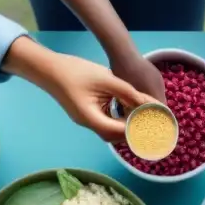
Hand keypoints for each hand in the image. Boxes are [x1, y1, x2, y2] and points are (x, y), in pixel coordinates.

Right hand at [43, 53, 158, 141]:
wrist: (49, 68)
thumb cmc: (76, 71)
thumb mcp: (106, 79)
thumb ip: (129, 93)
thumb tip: (149, 104)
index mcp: (93, 119)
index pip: (122, 132)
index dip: (140, 129)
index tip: (156, 124)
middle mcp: (90, 125)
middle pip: (118, 136)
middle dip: (136, 131)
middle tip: (154, 122)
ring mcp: (87, 121)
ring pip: (113, 131)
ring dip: (128, 126)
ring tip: (145, 117)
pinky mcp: (87, 115)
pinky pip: (107, 122)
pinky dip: (120, 119)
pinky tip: (130, 110)